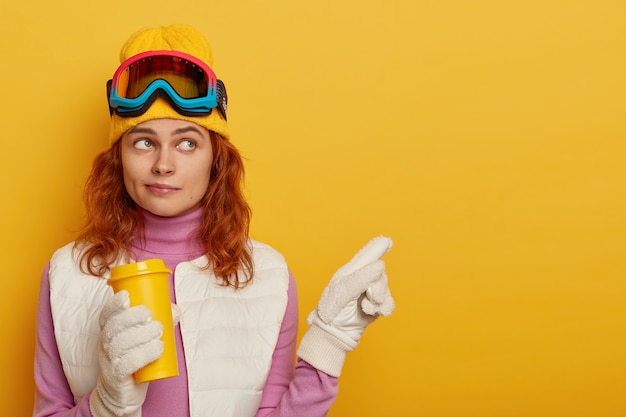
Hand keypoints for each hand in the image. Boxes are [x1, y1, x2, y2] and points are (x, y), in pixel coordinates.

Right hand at [90, 290, 163, 416]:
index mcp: (109, 332)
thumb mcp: (141, 340)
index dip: (113, 305)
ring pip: (121, 344)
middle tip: (151, 317)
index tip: (126, 296)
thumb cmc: (134, 359)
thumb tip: (175, 309)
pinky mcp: (117, 377)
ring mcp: (109, 361)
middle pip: (114, 327)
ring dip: (143, 334)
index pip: (105, 316)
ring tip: (160, 331)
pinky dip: (144, 354)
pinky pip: (127, 364)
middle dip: (133, 317)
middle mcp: (105, 345)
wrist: (122, 393)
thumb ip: (157, 322)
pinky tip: (158, 347)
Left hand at [297, 236, 394, 376]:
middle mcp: (360, 281)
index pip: (365, 256)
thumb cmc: (332, 312)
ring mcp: (368, 294)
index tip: (387, 241)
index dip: (376, 247)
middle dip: (378, 285)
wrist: (334, 336)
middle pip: (380, 273)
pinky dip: (385, 308)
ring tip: (367, 308)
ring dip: (379, 300)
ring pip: (386, 288)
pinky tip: (377, 313)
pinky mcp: (375, 308)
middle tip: (369, 296)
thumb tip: (381, 264)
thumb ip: (362, 277)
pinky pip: (389, 303)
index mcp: (349, 272)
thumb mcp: (343, 291)